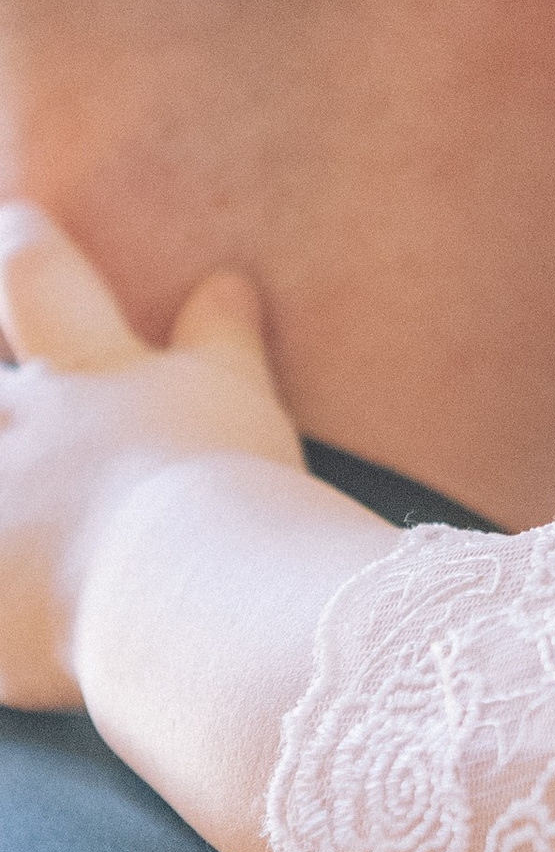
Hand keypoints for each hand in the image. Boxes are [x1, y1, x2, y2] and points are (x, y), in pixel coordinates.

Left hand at [0, 207, 301, 709]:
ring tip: (35, 528)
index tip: (16, 223)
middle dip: (12, 405)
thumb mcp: (235, 398)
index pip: (35, 270)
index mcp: (83, 370)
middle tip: (29, 417)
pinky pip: (0, 617)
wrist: (194, 601)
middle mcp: (18, 427)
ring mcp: (0, 511)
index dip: (24, 243)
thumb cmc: (229, 485)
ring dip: (14, 490)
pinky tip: (27, 629)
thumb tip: (228, 284)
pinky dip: (11, 621)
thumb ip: (221, 339)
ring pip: (2, 491)